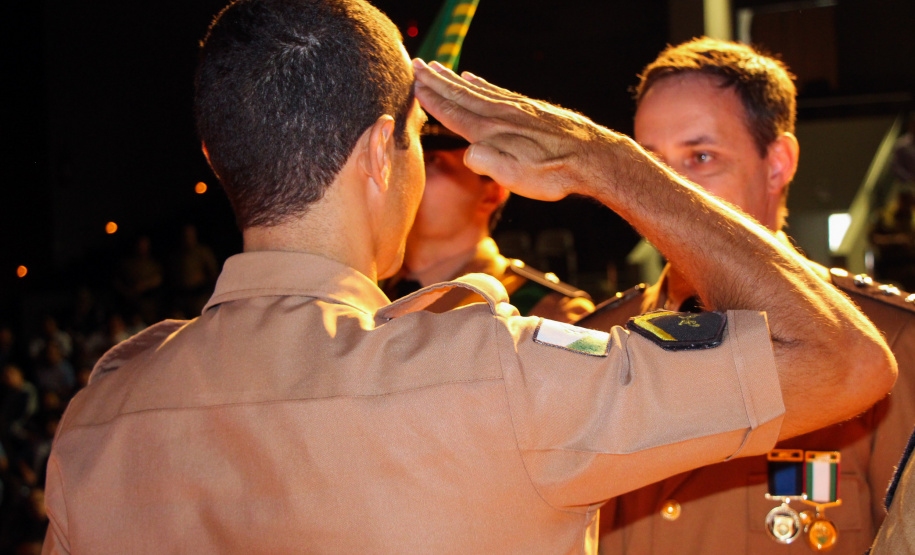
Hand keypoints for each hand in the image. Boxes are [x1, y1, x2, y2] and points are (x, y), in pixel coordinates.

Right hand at [412, 59, 626, 201]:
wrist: (592, 157)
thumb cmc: (552, 174)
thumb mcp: (515, 177)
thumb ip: (488, 163)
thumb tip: (467, 153)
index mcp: (491, 133)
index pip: (453, 112)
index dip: (431, 98)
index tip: (413, 83)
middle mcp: (500, 115)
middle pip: (461, 95)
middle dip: (436, 81)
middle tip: (416, 64)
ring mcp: (516, 109)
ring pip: (478, 90)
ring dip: (455, 80)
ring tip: (439, 68)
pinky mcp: (531, 109)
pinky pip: (498, 91)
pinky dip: (482, 84)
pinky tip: (474, 78)